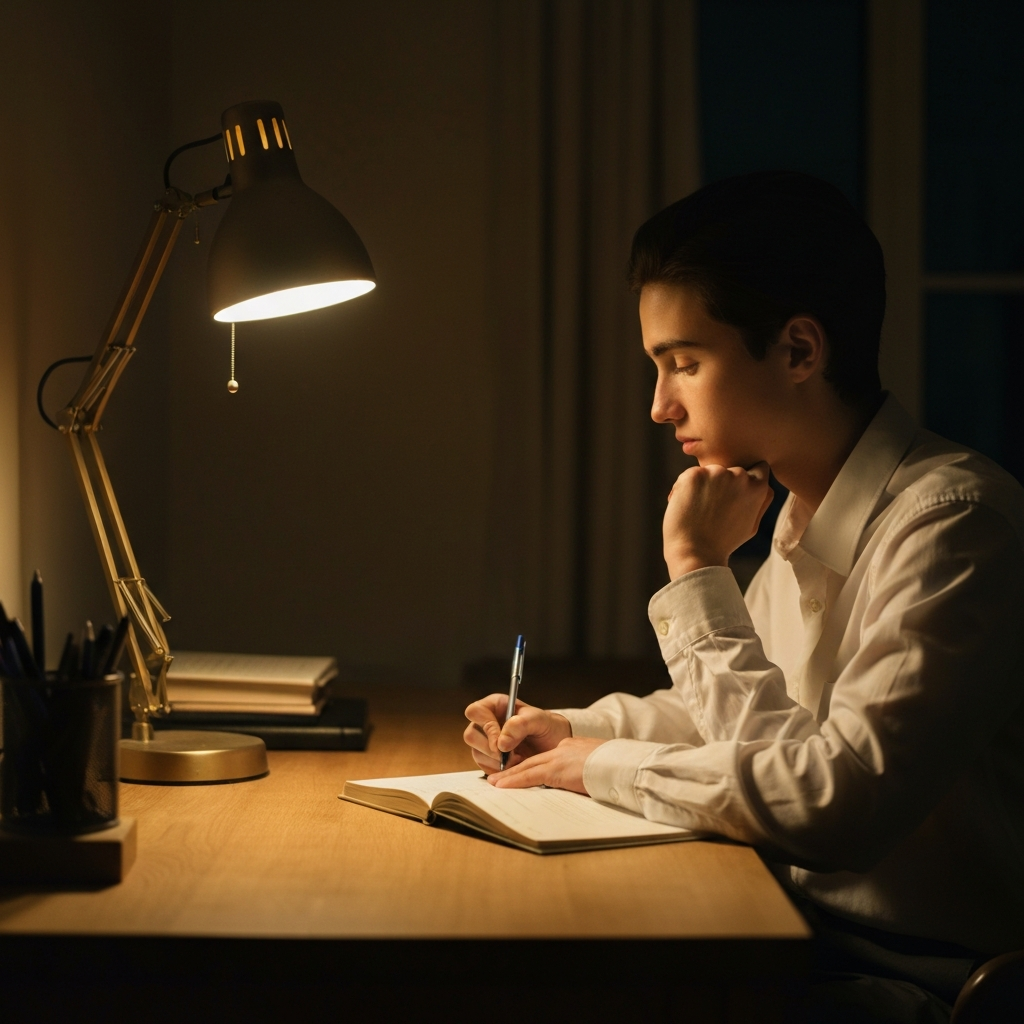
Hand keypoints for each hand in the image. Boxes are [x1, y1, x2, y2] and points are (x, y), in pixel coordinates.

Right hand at [463, 694, 571, 772]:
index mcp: (496, 706)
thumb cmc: (548, 728)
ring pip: (476, 752)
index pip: (475, 711)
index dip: (485, 726)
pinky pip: (484, 767)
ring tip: (517, 760)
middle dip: (489, 749)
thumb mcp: (540, 721)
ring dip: (495, 761)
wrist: (554, 747)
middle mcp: (488, 722)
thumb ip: (521, 724)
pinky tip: (514, 766)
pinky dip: (499, 770)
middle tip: (508, 755)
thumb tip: (501, 741)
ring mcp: (487, 741)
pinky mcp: (489, 759)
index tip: (500, 742)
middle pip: (470, 734)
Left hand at [487, 736, 607, 793]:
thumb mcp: (600, 770)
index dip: (533, 766)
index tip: (522, 771)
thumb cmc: (619, 769)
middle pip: (534, 760)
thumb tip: (581, 788)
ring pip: (528, 767)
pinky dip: (514, 781)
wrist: (625, 765)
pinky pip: (530, 776)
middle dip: (515, 769)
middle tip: (498, 777)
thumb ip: (586, 775)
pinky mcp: (558, 770)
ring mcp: (560, 758)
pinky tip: (501, 786)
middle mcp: (564, 749)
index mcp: (574, 748)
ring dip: (509, 775)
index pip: (548, 758)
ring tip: (494, 783)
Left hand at [663, 461, 772, 578]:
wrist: (696, 552)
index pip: (758, 468)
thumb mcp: (752, 524)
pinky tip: (686, 507)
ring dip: (703, 485)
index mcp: (757, 487)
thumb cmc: (723, 542)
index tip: (735, 490)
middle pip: (730, 470)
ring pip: (709, 472)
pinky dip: (685, 488)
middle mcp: (739, 475)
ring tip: (699, 510)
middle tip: (712, 508)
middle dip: (722, 483)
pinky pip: (689, 476)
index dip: (748, 477)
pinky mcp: (694, 475)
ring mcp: (716, 473)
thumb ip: (760, 502)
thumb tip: (765, 484)